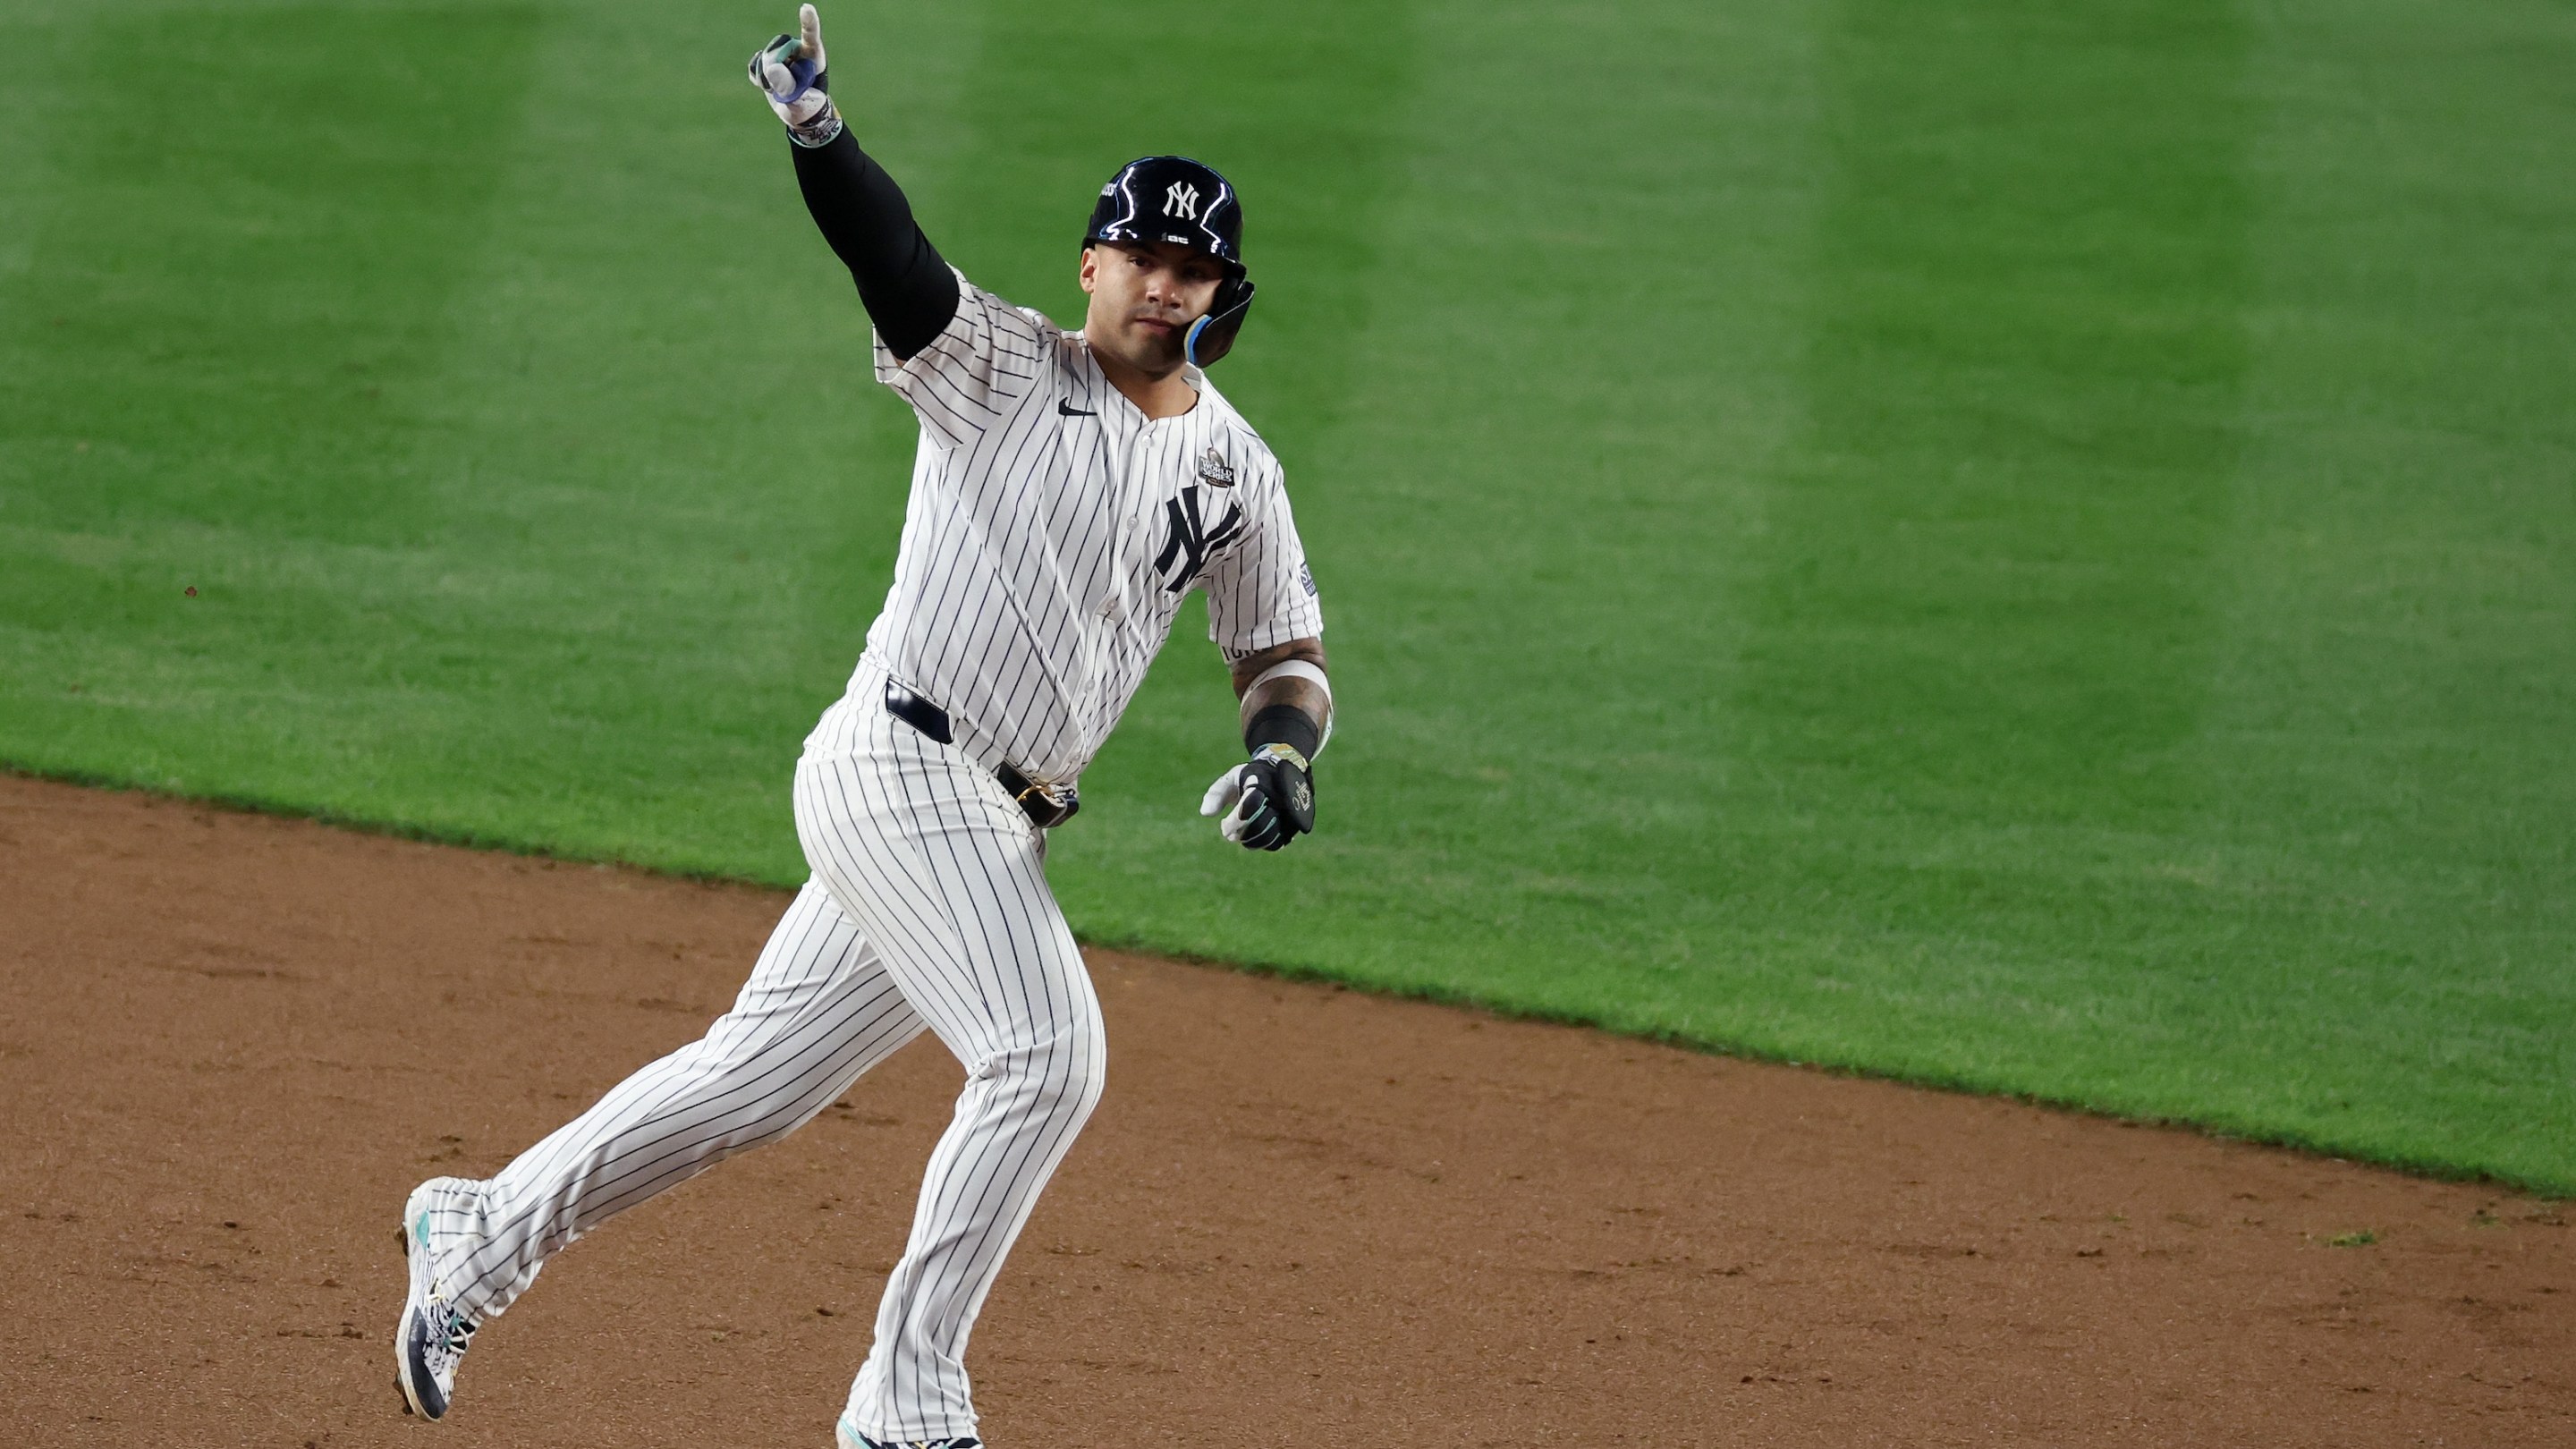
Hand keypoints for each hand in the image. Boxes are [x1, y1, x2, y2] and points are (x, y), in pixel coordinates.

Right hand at [749, 5, 839, 143]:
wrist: (801, 113)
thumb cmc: (808, 106)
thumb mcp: (801, 102)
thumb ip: (788, 87)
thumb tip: (771, 67)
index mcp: (813, 56)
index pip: (810, 36)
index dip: (808, 22)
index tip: (806, 8)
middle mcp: (797, 50)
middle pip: (777, 49)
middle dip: (775, 70)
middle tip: (786, 91)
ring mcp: (782, 54)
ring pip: (764, 57)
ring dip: (767, 78)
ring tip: (781, 91)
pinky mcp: (768, 61)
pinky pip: (754, 65)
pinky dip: (758, 79)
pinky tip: (768, 86)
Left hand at [1198, 744, 1314, 851]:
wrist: (1278, 773)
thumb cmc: (1249, 777)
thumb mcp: (1231, 778)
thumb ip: (1217, 794)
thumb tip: (1205, 813)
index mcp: (1262, 782)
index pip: (1251, 806)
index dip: (1235, 821)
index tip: (1223, 825)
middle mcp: (1279, 797)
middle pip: (1260, 824)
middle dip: (1240, 833)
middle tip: (1227, 832)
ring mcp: (1288, 812)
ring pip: (1270, 837)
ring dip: (1249, 841)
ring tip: (1237, 835)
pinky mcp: (1292, 825)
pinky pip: (1278, 842)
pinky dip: (1261, 844)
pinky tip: (1251, 837)